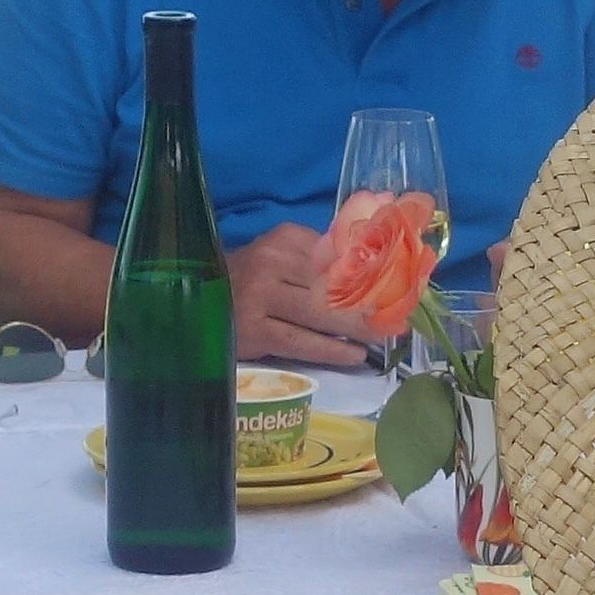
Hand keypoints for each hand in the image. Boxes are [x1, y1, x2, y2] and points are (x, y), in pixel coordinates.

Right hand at [228, 225, 384, 369]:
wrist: (197, 299)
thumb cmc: (249, 279)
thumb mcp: (280, 255)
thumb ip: (316, 258)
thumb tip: (371, 270)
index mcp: (284, 239)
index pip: (336, 255)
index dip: (369, 274)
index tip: (397, 287)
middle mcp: (271, 262)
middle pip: (331, 286)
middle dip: (368, 305)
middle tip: (397, 319)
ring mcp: (260, 297)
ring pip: (319, 315)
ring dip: (356, 329)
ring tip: (382, 337)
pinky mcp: (254, 331)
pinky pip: (302, 342)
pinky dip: (332, 350)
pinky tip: (355, 355)